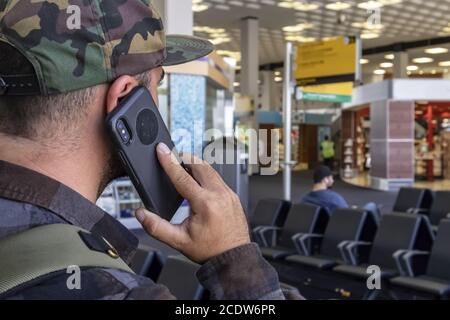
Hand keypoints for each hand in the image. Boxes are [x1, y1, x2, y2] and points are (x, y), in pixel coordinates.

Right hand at [135, 143, 249, 262]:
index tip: (162, 150)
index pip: (182, 176)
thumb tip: (141, 214)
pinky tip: (199, 179)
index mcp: (205, 204)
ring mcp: (229, 194)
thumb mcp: (178, 241)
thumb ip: (156, 227)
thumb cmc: (210, 250)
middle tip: (172, 155)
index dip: (169, 161)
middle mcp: (219, 195)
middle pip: (199, 165)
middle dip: (184, 158)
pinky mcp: (233, 196)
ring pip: (211, 170)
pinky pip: (219, 178)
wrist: (234, 258)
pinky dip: (206, 174)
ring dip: (196, 164)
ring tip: (183, 165)